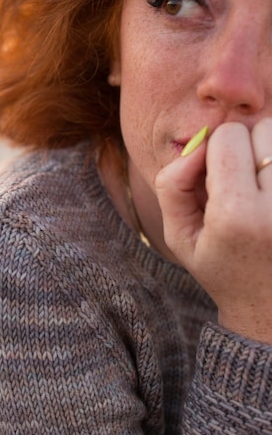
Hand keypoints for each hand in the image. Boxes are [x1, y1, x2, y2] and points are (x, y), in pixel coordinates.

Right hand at [156, 117, 271, 344]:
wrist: (269, 304)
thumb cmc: (220, 266)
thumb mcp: (178, 235)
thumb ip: (173, 184)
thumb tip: (198, 143)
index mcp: (237, 216)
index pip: (228, 137)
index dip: (212, 150)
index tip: (211, 178)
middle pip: (264, 129)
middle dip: (245, 147)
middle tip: (239, 182)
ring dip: (267, 152)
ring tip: (259, 186)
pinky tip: (268, 194)